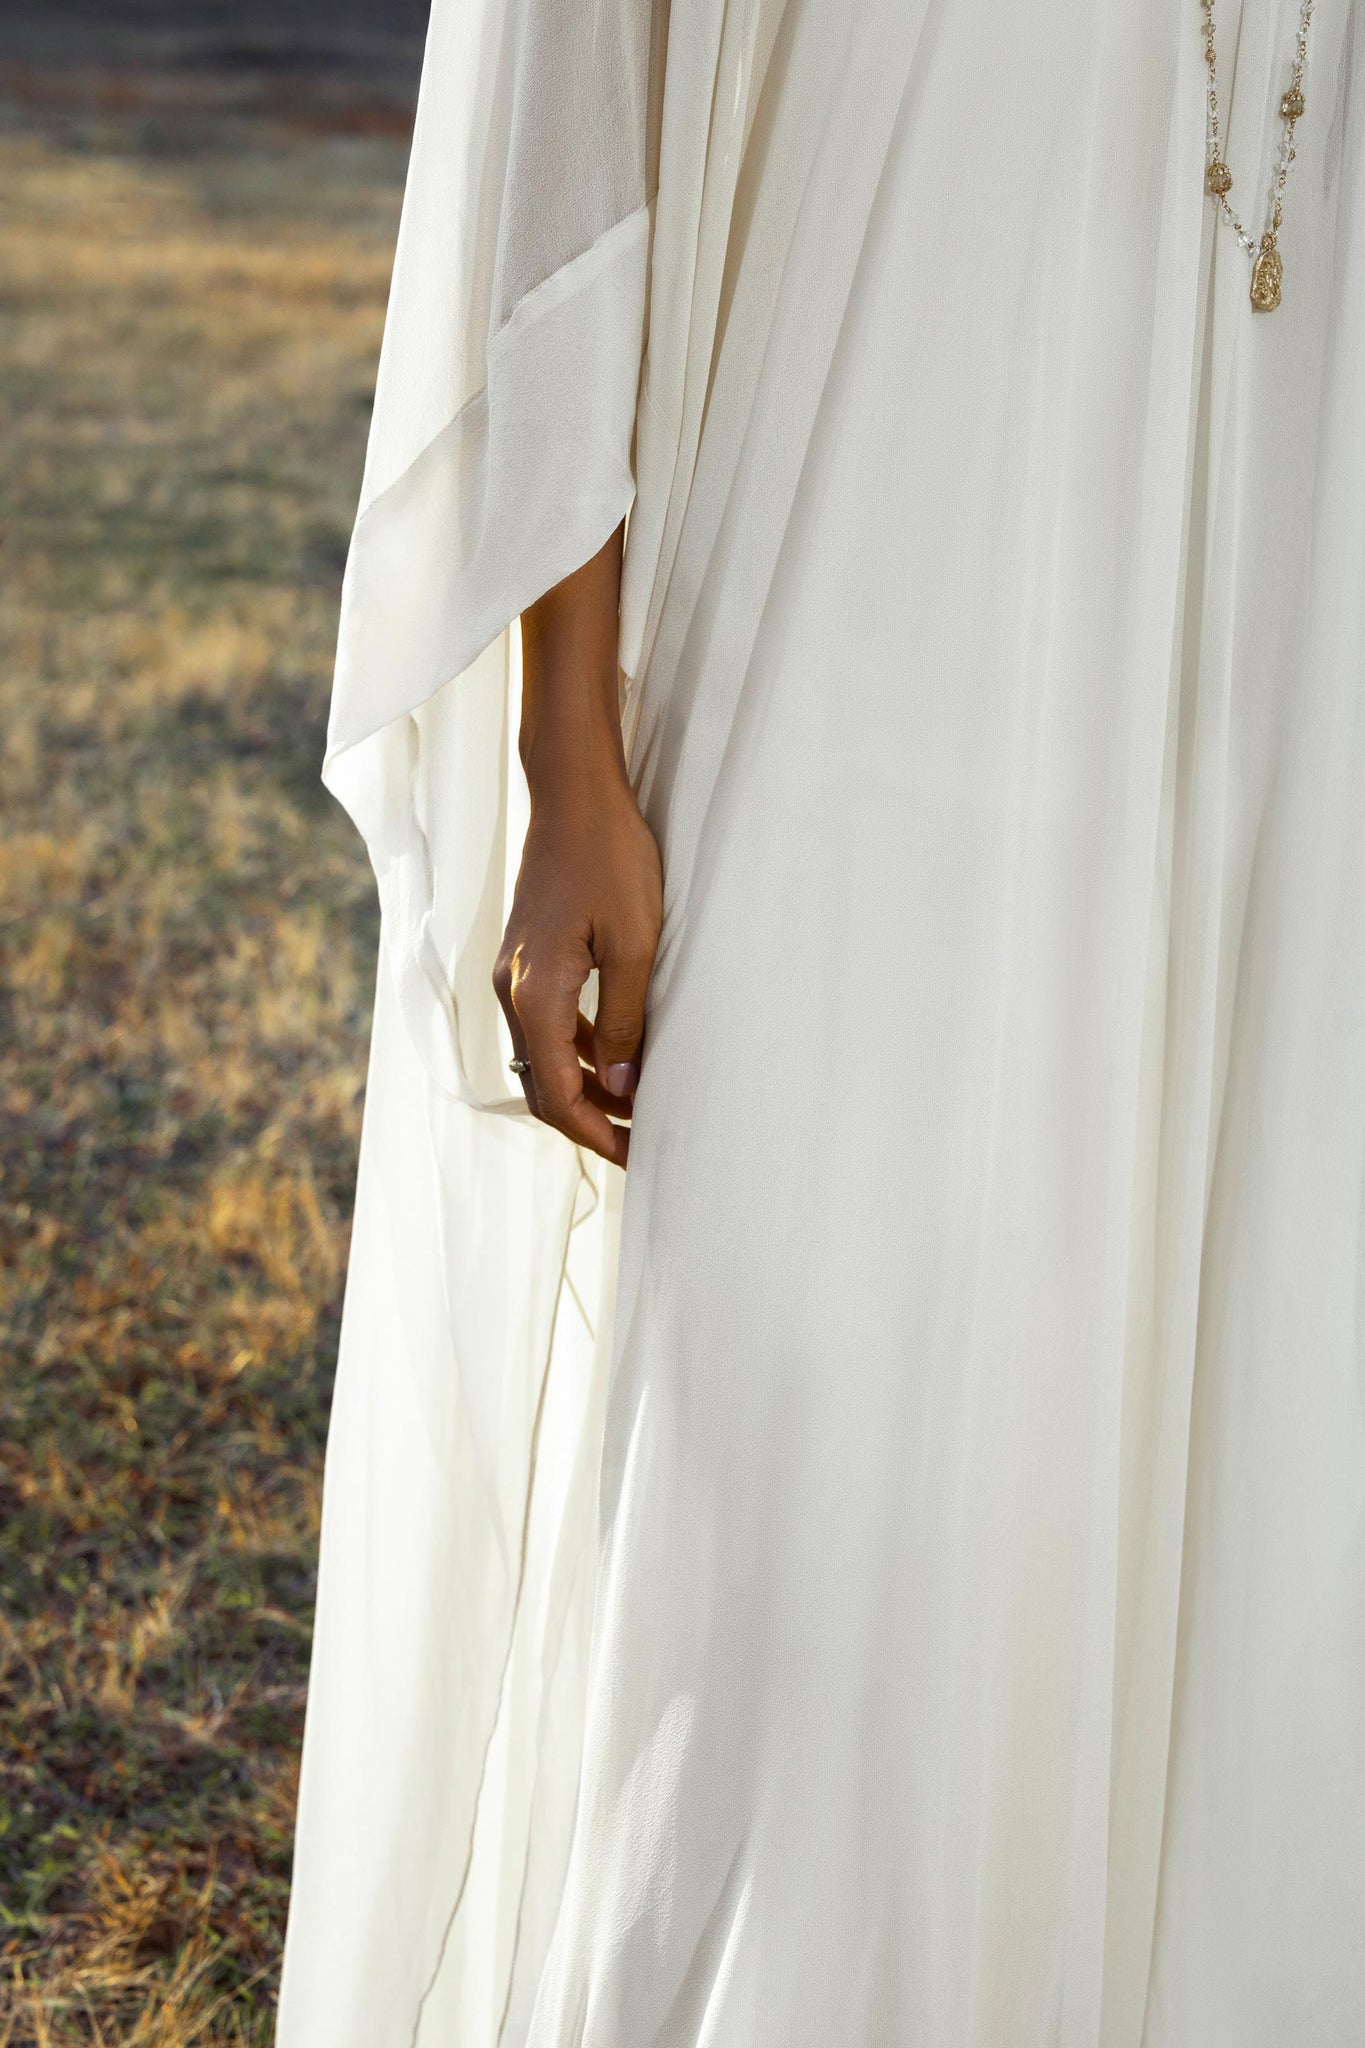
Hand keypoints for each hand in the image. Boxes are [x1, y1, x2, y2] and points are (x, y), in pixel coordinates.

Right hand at [491, 524, 660, 1169]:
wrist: (573, 793)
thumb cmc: (610, 858)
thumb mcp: (635, 944)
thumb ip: (626, 1019)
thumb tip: (623, 1084)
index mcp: (534, 993)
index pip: (557, 1093)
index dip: (596, 1133)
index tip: (636, 1157)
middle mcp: (511, 990)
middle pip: (543, 1085)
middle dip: (590, 1122)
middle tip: (642, 1147)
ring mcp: (513, 973)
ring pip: (544, 1057)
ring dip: (586, 1089)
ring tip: (637, 1110)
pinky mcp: (525, 957)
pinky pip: (547, 1025)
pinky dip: (579, 1052)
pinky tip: (618, 1057)